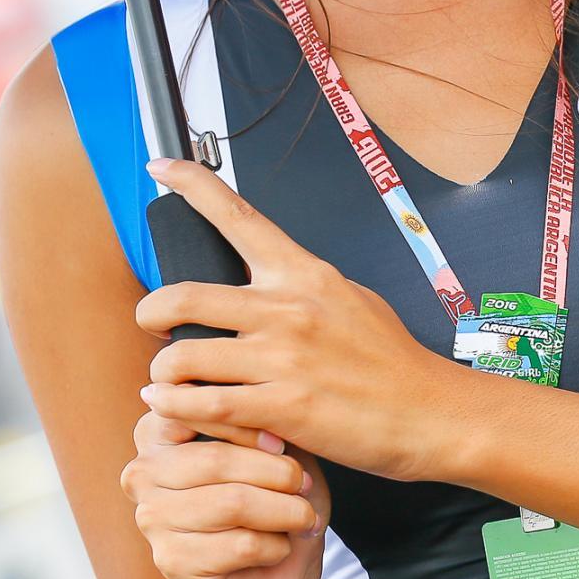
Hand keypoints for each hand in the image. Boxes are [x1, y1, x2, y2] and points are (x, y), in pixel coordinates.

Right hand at [121, 411, 328, 578]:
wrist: (276, 574)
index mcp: (157, 433)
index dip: (246, 423)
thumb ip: (263, 421)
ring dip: (285, 511)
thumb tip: (258, 412)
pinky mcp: (173, 563)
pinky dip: (276, 546)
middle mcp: (143, 474)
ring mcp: (152, 521)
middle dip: (277, 472)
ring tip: (304, 515)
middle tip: (305, 484)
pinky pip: (240, 545)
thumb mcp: (278, 449)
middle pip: (216, 461)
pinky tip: (280, 547)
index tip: (282, 442)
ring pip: (232, 504)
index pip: (193, 409)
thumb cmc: (274, 497)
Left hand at [134, 157, 471, 481]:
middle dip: (151, 312)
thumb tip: (268, 280)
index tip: (161, 167)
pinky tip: (175, 411)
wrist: (427, 411)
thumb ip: (302, 288)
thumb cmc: (391, 362)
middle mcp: (287, 309)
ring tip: (169, 383)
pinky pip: (203, 406)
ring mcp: (282, 358)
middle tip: (153, 325)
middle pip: (183, 295)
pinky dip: (177, 410)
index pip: (239, 217)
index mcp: (304, 275)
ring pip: (183, 358)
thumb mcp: (351, 298)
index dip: (192, 186)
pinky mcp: (281, 407)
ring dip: (163, 374)